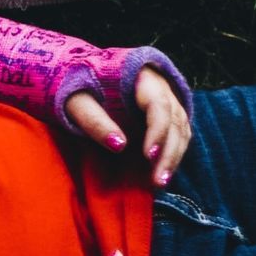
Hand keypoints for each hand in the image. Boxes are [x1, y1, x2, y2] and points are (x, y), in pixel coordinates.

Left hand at [65, 65, 192, 186]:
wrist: (77, 73)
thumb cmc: (75, 85)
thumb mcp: (76, 100)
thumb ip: (94, 120)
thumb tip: (119, 145)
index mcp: (141, 77)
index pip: (159, 105)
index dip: (158, 131)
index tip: (149, 156)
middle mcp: (160, 87)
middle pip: (175, 120)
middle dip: (169, 152)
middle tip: (159, 180)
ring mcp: (166, 99)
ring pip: (180, 129)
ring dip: (174, 157)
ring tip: (161, 182)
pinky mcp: (164, 113)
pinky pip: (176, 134)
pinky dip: (172, 153)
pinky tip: (162, 171)